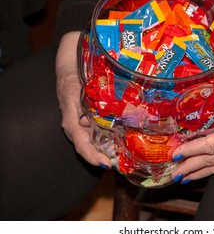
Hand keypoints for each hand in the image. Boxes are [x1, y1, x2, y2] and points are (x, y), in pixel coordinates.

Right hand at [56, 32, 110, 167]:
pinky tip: (121, 142)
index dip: (93, 156)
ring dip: (107, 150)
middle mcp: (76, 127)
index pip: (81, 145)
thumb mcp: (76, 92)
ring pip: (94, 142)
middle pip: (89, 147)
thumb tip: (85, 122)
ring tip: (123, 157)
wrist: (68, 69)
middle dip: (104, 157)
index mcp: (71, 121)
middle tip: (121, 164)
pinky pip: (97, 133)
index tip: (106, 164)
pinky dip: (108, 139)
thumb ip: (82, 107)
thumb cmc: (72, 80)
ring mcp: (81, 125)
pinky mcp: (87, 120)